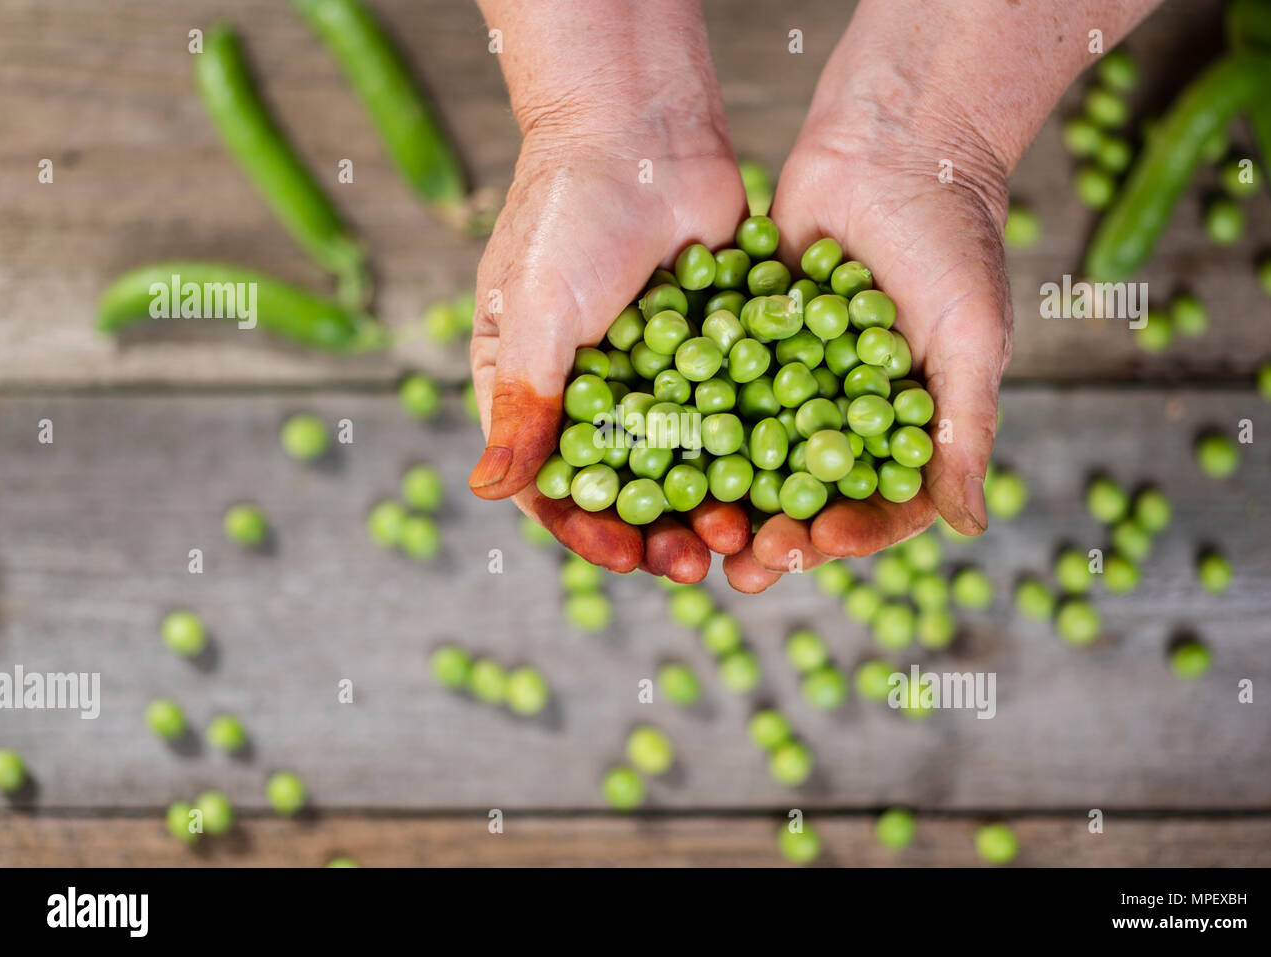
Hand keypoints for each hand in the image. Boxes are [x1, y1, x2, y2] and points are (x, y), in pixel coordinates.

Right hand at [467, 121, 752, 580]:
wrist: (641, 126)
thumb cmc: (568, 213)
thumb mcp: (537, 313)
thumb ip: (523, 403)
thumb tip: (486, 493)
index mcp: (534, 392)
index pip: (556, 484)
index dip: (589, 529)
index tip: (628, 559)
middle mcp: (596, 394)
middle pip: (628, 486)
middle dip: (661, 531)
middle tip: (699, 563)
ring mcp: (658, 375)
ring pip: (687, 461)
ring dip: (712, 503)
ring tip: (746, 534)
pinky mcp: (713, 352)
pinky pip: (732, 414)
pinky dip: (753, 451)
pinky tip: (783, 482)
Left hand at [724, 104, 1012, 592]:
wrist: (895, 138)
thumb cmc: (951, 237)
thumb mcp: (968, 337)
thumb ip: (964, 431)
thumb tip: (968, 528)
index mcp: (909, 423)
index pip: (882, 502)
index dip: (852, 533)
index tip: (817, 546)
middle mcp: (849, 410)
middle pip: (811, 493)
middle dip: (778, 533)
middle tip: (742, 563)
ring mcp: (797, 377)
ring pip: (758, 455)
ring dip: (730, 497)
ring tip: (696, 531)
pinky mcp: (751, 339)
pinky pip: (722, 390)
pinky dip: (697, 424)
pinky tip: (663, 452)